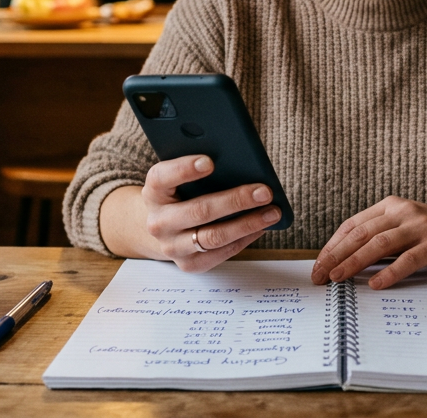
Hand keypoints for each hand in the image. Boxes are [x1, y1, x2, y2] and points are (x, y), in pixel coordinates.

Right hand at [141, 154, 281, 271]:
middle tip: (264, 191)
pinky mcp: (189, 264)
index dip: (184, 169)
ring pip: (214, 236)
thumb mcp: (178, 179)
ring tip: (272, 212)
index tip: (210, 161)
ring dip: (247, 224)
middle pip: (199, 210)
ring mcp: (172, 246)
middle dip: (235, 200)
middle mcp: (158, 222)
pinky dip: (245, 238)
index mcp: (154, 192)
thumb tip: (241, 163)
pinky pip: (221, 253)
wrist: (160, 229)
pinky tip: (261, 226)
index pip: (162, 177)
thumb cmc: (179, 194)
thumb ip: (199, 169)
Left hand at [311, 196, 426, 289]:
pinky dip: (389, 272)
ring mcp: (421, 226)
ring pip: (379, 244)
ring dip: (354, 262)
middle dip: (336, 256)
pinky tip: (375, 284)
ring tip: (338, 278)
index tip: (318, 264)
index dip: (332, 245)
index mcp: (392, 206)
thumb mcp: (408, 227)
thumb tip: (348, 261)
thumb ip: (383, 238)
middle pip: (361, 234)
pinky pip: (408, 259)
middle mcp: (404, 212)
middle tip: (319, 276)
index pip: (353, 225)